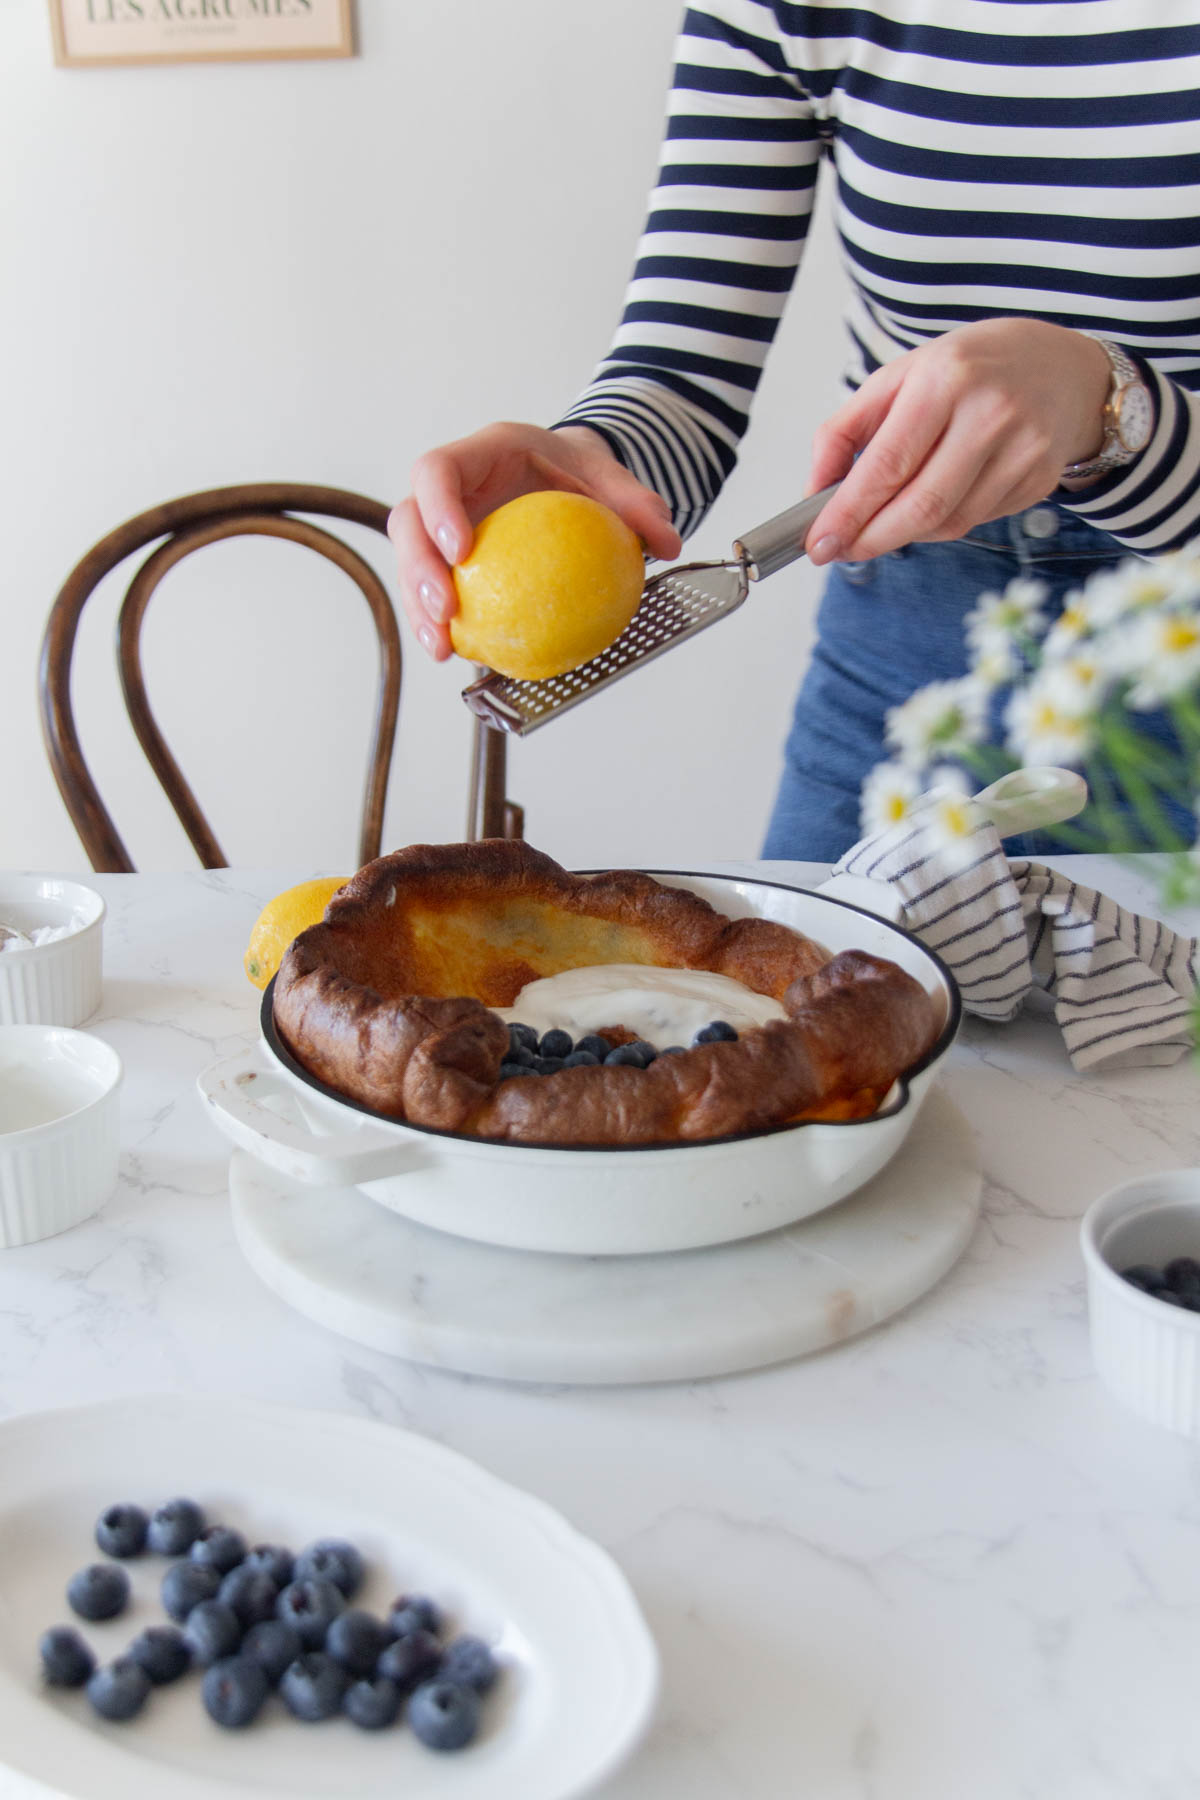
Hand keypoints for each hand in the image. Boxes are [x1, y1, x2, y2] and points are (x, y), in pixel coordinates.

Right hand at [388, 422, 681, 658]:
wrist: (566, 477)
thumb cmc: (579, 473)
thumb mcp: (610, 478)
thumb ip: (635, 503)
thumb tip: (668, 541)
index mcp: (483, 454)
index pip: (439, 470)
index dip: (438, 508)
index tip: (461, 551)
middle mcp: (453, 489)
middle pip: (408, 521)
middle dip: (417, 568)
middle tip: (445, 609)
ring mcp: (442, 526)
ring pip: (410, 563)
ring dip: (419, 608)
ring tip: (442, 648)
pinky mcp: (447, 561)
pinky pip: (433, 591)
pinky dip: (441, 623)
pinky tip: (459, 655)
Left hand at [802, 319, 1112, 565]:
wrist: (1060, 366)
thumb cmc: (968, 370)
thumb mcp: (899, 377)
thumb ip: (844, 431)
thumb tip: (814, 492)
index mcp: (945, 379)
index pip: (887, 464)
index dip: (848, 513)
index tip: (819, 543)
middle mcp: (990, 413)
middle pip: (920, 506)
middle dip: (871, 539)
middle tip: (841, 550)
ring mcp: (1023, 449)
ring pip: (947, 523)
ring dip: (905, 533)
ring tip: (885, 520)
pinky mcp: (1040, 478)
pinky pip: (975, 521)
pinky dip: (941, 524)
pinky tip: (936, 498)